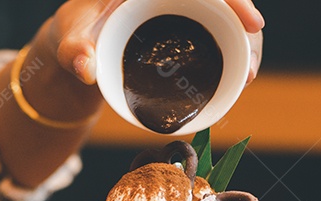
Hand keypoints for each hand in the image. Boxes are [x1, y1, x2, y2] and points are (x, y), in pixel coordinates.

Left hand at [38, 0, 264, 85]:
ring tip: (248, 75)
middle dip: (245, 21)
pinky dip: (234, 48)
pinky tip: (243, 71)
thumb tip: (85, 70)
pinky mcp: (189, 22)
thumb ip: (73, 51)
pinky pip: (219, 28)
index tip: (250, 21)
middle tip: (250, 64)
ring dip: (244, 40)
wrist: (81, 39)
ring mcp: (184, 5)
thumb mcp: (70, 39)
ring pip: (226, 13)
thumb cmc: (78, 31)